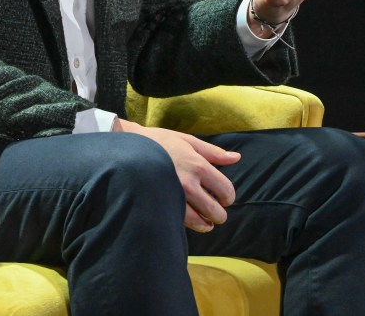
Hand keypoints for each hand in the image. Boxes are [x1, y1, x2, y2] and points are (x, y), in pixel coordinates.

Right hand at [114, 119, 240, 231]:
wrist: (128, 149)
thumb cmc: (159, 142)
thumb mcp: (187, 140)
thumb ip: (213, 152)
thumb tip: (236, 158)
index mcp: (198, 165)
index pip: (225, 189)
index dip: (228, 196)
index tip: (224, 197)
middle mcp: (188, 183)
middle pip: (215, 210)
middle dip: (219, 214)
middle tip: (215, 210)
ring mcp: (174, 196)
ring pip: (200, 221)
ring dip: (206, 223)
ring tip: (206, 221)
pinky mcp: (162, 204)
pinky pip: (182, 222)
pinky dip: (191, 224)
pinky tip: (190, 219)